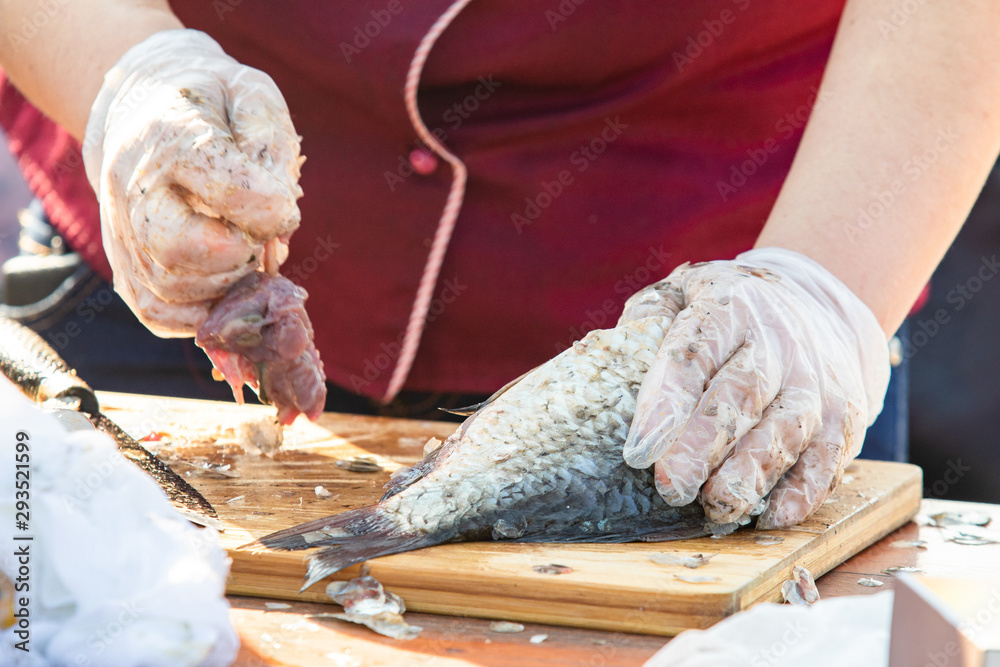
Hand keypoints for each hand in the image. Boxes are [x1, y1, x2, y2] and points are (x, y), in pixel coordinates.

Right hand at [83, 29, 302, 336]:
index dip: (273, 209)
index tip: (285, 206)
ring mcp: (120, 232)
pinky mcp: (125, 267)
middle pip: (179, 249)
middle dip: (238, 256)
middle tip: (258, 241)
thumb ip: (271, 145)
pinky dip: (203, 315)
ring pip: (171, 291)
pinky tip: (228, 288)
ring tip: (247, 259)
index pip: (227, 190)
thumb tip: (279, 222)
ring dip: (227, 289)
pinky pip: (158, 314)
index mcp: (170, 137)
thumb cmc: (212, 103)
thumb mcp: (251, 95)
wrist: (140, 105)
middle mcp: (133, 188)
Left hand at [620, 248, 890, 527]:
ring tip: (716, 507)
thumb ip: (647, 319)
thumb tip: (615, 363)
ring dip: (752, 475)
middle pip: (743, 394)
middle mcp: (778, 340)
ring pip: (787, 429)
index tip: (639, 448)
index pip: (696, 350)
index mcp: (729, 307)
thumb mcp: (682, 292)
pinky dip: (802, 492)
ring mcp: (816, 380)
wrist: (815, 304)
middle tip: (672, 488)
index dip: (667, 399)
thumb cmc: (728, 311)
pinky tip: (770, 515)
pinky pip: (827, 458)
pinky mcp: (844, 416)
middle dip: (705, 446)